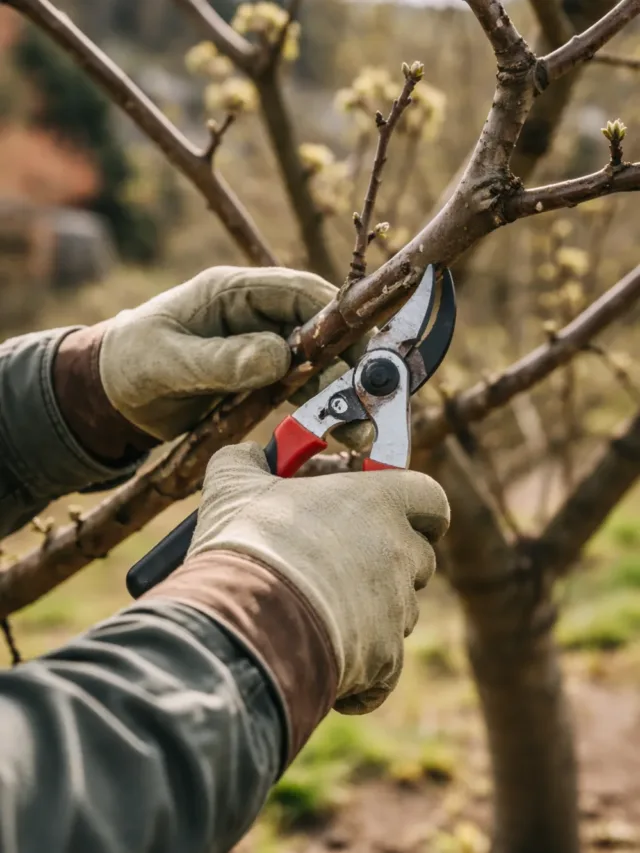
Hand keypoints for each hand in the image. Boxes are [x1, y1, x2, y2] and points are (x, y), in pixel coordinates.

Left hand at [99, 266, 367, 443]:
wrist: (110, 395)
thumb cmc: (130, 365)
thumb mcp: (168, 362)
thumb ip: (221, 360)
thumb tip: (280, 357)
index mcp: (231, 291)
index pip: (298, 291)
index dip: (336, 317)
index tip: (363, 350)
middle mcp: (253, 312)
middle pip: (317, 327)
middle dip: (348, 360)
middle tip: (373, 397)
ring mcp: (258, 343)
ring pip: (314, 359)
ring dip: (339, 389)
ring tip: (361, 426)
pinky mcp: (258, 374)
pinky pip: (299, 384)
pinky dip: (319, 404)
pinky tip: (337, 427)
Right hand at [186, 443, 449, 713]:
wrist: (248, 621)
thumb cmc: (251, 542)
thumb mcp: (234, 485)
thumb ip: (245, 460)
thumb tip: (247, 453)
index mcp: (380, 503)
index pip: (432, 500)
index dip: (418, 509)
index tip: (393, 515)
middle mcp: (401, 554)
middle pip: (419, 559)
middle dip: (389, 563)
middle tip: (341, 564)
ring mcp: (398, 609)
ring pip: (401, 612)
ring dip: (371, 613)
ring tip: (318, 614)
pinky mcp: (385, 660)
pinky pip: (384, 669)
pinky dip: (362, 672)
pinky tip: (323, 663)